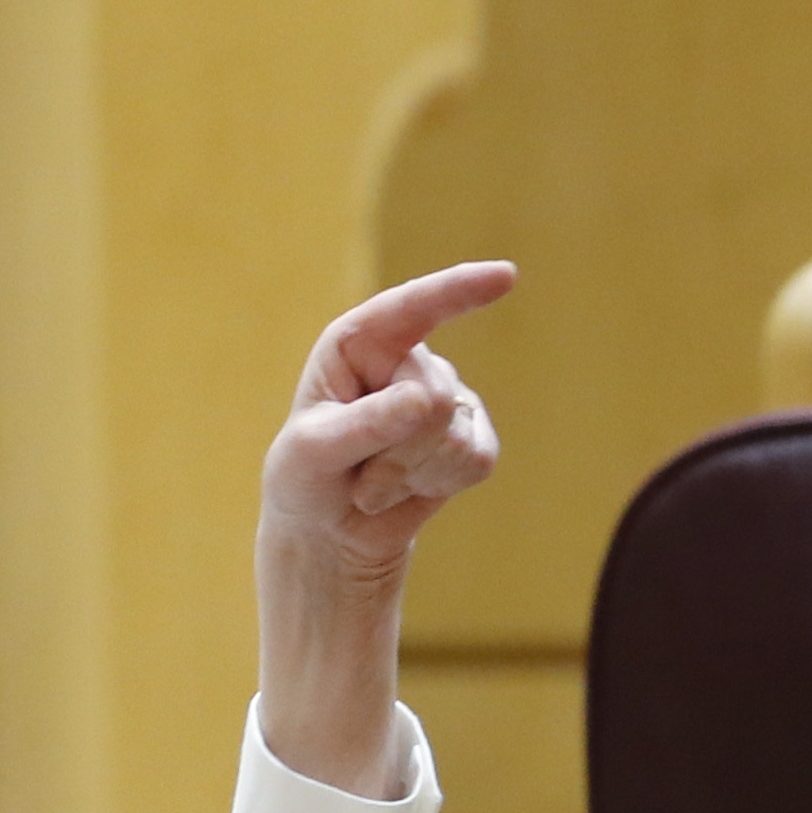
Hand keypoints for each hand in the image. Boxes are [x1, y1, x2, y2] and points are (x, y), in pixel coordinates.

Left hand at [261, 260, 511, 581]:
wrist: (328, 535)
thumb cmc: (306, 481)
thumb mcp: (313, 453)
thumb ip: (365, 424)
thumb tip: (428, 400)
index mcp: (360, 342)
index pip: (411, 309)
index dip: (457, 290)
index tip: (505, 277)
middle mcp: (408, 360)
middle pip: (434, 397)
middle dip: (395, 452)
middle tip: (358, 475)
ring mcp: (446, 397)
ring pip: (453, 436)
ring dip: (408, 476)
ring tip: (375, 484)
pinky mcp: (472, 438)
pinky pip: (476, 460)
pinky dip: (437, 486)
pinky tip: (409, 490)